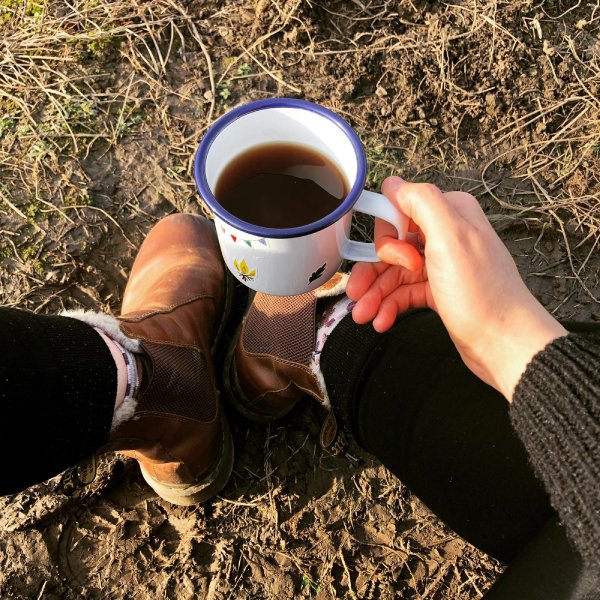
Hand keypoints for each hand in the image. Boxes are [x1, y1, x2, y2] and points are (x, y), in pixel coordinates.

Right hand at [346, 177, 566, 399]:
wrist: (503, 344)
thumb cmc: (481, 293)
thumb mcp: (451, 238)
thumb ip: (422, 202)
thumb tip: (393, 183)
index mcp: (450, 214)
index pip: (399, 210)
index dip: (388, 236)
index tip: (397, 260)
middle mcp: (445, 236)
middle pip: (392, 244)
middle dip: (372, 270)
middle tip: (361, 294)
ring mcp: (441, 265)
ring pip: (394, 272)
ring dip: (375, 294)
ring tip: (361, 316)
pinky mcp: (438, 291)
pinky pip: (404, 292)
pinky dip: (389, 306)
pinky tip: (380, 322)